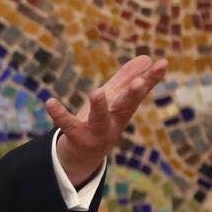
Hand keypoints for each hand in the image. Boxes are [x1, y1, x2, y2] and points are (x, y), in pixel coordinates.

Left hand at [46, 55, 167, 186]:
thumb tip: (146, 58)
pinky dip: (59, 114)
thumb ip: (128, 79)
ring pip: (100, 119)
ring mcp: (97, 131)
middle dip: (133, 95)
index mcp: (124, 108)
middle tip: (139, 82)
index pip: (140, 91)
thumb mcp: (115, 99)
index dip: (152, 78)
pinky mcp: (77, 137)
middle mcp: (114, 120)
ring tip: (97, 92)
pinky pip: (67, 124)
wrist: (85, 153)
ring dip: (100, 107)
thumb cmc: (103, 120)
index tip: (162, 63)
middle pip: (126, 107)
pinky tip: (50, 102)